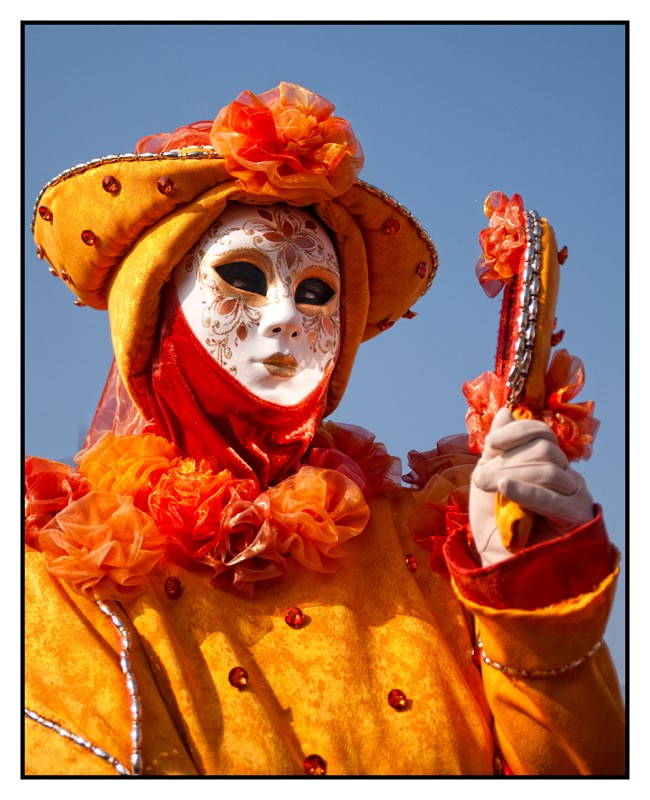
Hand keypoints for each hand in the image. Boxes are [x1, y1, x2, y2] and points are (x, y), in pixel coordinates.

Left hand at [469, 408, 594, 564]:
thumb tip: (506, 411)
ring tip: (487, 486)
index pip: (541, 432)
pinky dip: (527, 490)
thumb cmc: (494, 522)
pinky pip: (554, 498)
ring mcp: (575, 496)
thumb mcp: (488, 478)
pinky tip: (505, 489)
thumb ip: (497, 447)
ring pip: (549, 469)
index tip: (491, 443)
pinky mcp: (577, 518)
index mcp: (545, 462)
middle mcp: (566, 475)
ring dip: (511, 474)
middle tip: (480, 478)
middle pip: (544, 449)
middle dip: (507, 460)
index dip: (516, 431)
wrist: (501, 563)